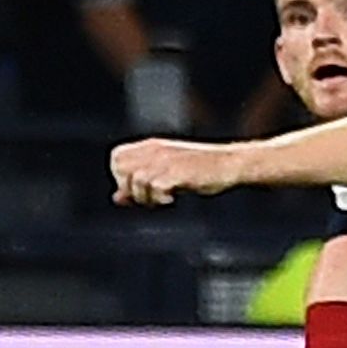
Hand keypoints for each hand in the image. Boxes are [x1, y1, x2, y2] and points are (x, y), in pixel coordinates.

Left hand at [108, 136, 237, 204]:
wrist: (229, 164)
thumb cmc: (200, 171)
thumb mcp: (167, 175)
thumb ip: (141, 184)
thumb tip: (116, 198)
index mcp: (151, 147)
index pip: (116, 157)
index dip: (121, 177)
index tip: (138, 190)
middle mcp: (156, 151)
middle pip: (120, 168)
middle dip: (129, 188)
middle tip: (149, 197)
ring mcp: (167, 161)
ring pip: (136, 181)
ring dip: (146, 198)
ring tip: (163, 199)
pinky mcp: (179, 172)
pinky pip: (155, 186)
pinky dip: (160, 198)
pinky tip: (173, 199)